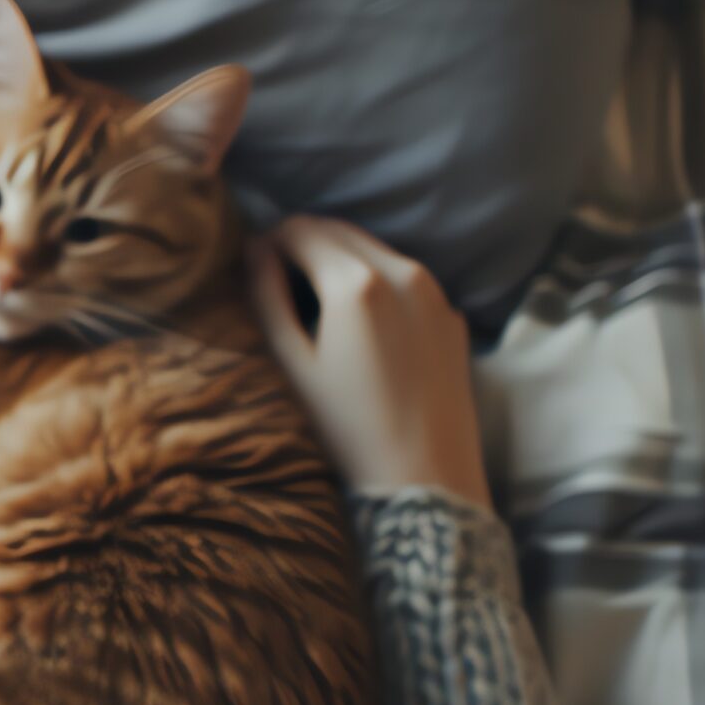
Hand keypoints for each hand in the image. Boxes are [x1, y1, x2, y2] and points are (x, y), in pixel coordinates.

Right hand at [245, 216, 493, 508]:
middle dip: (304, 243)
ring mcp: (434, 291)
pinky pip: (405, 278)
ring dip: (340, 259)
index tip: (253, 266)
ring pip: (374, 249)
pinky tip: (362, 326)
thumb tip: (256, 249)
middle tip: (277, 279)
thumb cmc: (347, 427)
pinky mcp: (451, 314)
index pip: (300, 229)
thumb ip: (268, 297)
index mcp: (355, 282)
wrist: (426, 475)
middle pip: (340, 230)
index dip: (269, 241)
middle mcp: (402, 272)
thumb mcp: (292, 363)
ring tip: (317, 302)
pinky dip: (375, 282)